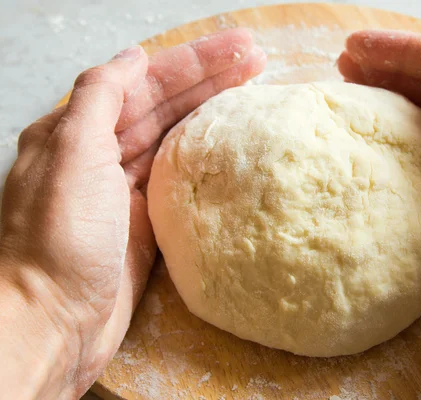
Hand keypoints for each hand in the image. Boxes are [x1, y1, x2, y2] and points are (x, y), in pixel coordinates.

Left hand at [0, 28, 264, 398]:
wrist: (54, 321)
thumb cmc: (59, 237)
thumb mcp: (72, 154)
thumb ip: (99, 98)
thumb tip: (132, 57)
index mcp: (80, 129)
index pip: (146, 81)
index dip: (194, 61)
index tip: (239, 47)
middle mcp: (102, 153)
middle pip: (165, 104)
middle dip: (211, 78)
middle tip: (259, 59)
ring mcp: (126, 189)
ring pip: (176, 136)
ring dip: (212, 112)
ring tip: (253, 92)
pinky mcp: (146, 221)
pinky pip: (181, 177)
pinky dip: (206, 158)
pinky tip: (231, 147)